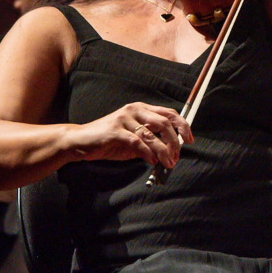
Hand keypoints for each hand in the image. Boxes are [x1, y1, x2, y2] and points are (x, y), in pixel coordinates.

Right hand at [71, 102, 193, 167]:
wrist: (81, 141)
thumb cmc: (109, 140)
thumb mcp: (133, 138)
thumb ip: (151, 140)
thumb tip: (172, 150)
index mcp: (141, 109)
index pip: (169, 113)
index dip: (183, 126)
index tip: (190, 139)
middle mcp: (134, 110)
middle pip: (164, 122)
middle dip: (175, 141)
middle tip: (177, 156)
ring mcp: (124, 119)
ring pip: (152, 134)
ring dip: (163, 151)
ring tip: (168, 163)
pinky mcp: (115, 131)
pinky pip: (137, 142)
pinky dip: (148, 153)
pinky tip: (152, 162)